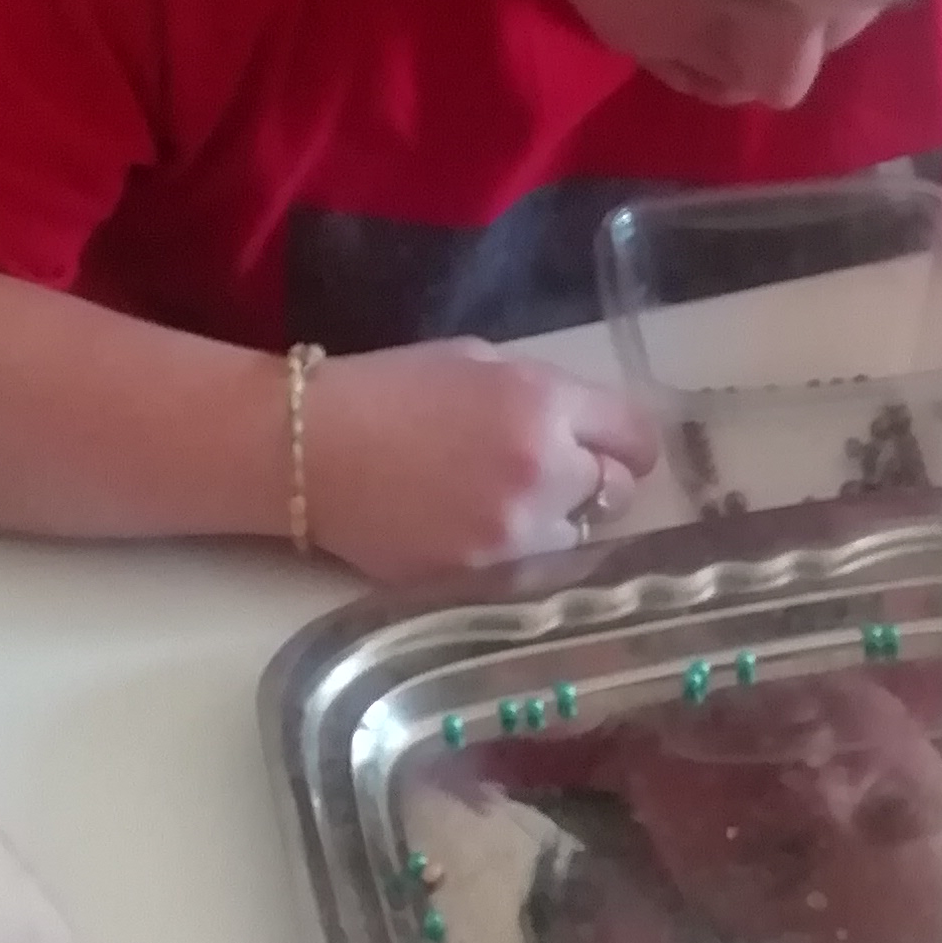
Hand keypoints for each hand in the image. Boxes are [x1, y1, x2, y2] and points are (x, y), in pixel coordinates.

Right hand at [301, 343, 658, 574]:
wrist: (306, 452)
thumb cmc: (387, 391)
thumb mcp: (476, 362)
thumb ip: (543, 396)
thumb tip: (586, 429)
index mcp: (543, 405)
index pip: (635, 437)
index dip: (626, 443)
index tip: (613, 448)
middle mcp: (544, 473)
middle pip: (616, 493)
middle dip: (595, 480)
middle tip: (559, 476)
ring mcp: (515, 536)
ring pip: (578, 539)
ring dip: (557, 523)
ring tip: (506, 505)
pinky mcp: (485, 580)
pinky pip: (532, 570)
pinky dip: (518, 553)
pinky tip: (477, 530)